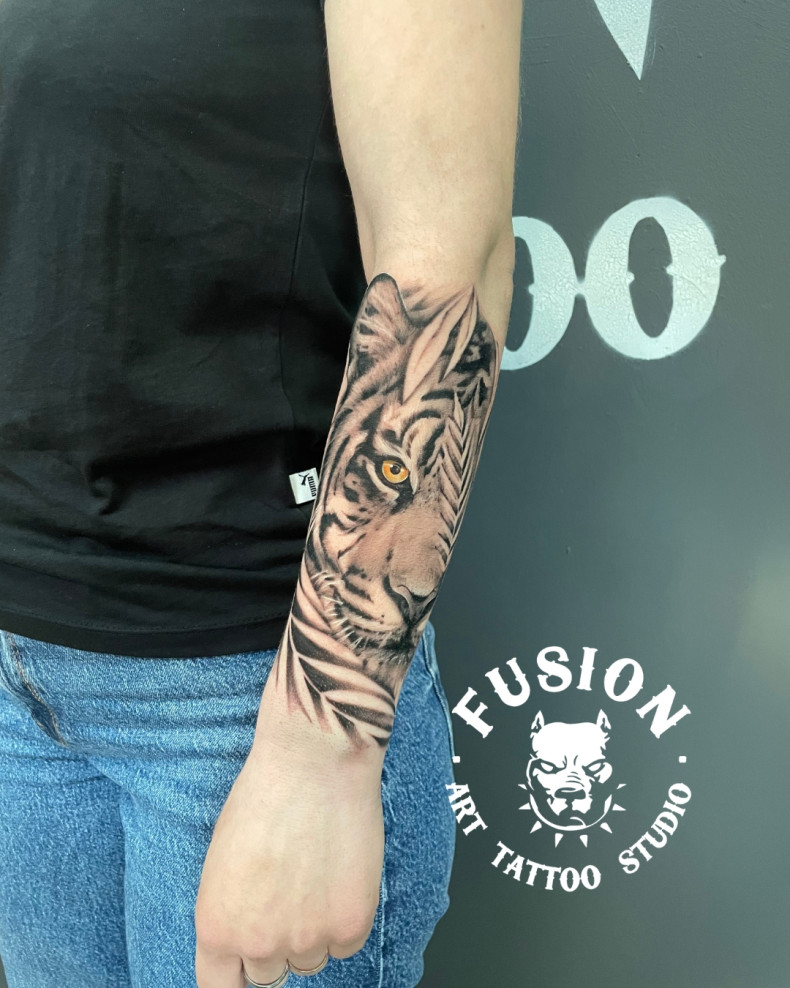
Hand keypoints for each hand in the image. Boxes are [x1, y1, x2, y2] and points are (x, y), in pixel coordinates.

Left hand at [194, 729, 384, 986]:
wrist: (314, 763)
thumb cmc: (264, 796)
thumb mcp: (223, 860)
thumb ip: (231, 911)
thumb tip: (246, 936)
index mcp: (216, 928)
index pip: (220, 987)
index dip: (236, 970)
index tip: (247, 959)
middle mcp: (259, 945)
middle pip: (268, 975)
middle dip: (275, 942)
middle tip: (287, 893)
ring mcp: (307, 939)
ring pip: (310, 960)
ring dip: (312, 932)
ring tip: (314, 874)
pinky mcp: (350, 925)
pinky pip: (345, 944)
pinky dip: (344, 918)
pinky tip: (338, 873)